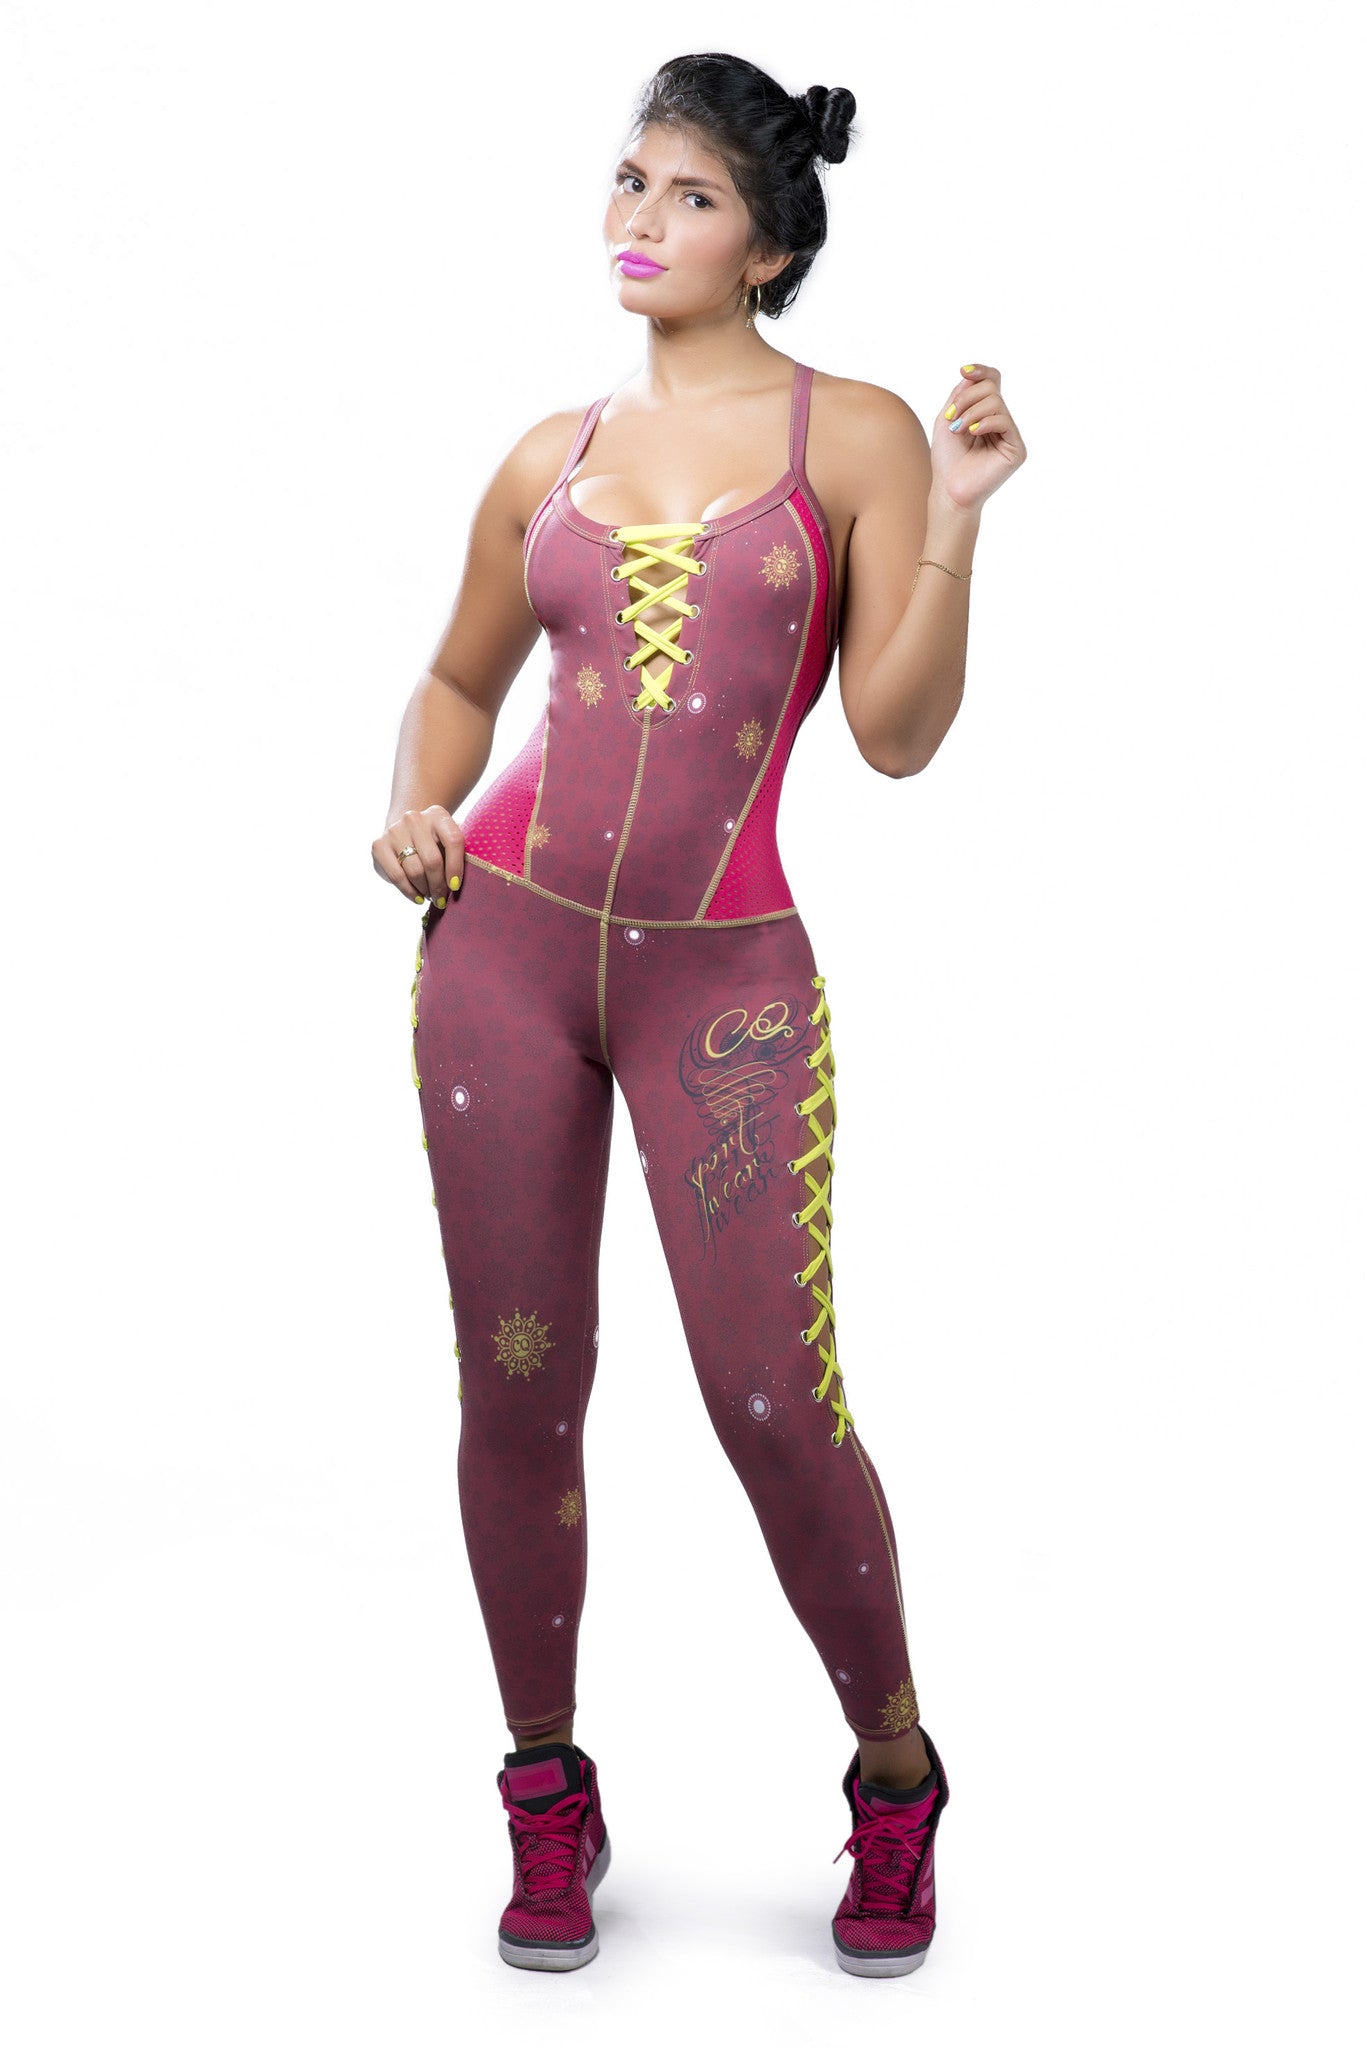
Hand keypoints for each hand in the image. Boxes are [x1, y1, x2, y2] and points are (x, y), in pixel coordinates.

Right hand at [373, 806, 465, 906]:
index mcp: (437, 814)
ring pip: (415, 871)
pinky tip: (418, 898)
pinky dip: (409, 892)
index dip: (456, 867)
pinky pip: (397, 876)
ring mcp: (394, 830)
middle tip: (442, 898)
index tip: (455, 886)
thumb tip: (463, 880)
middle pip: (432, 860)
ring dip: (425, 890)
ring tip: (431, 896)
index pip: (453, 841)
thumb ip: (460, 854)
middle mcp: (414, 818)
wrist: (404, 831)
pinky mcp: (379, 845)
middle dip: (439, 885)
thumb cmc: (434, 842)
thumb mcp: (448, 841)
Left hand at [931, 362, 1026, 514]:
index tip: (964, 371)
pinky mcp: (1016, 449)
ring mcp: (1010, 434)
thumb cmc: (946, 457)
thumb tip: (973, 375)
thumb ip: (961, 394)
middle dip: (967, 398)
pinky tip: (973, 433)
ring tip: (958, 429)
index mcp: (986, 413)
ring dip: (971, 412)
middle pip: (991, 388)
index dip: (981, 371)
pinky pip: (1004, 421)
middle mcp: (1001, 421)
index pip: (993, 381)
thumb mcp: (948, 418)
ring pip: (996, 402)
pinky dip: (985, 423)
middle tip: (951, 417)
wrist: (949, 488)